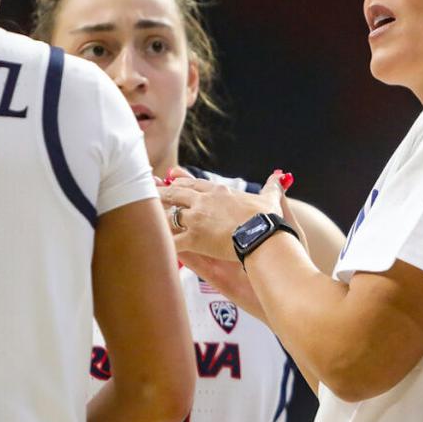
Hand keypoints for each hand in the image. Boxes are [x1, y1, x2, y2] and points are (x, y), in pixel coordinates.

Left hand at [161, 169, 287, 261]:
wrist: (263, 235)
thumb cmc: (267, 218)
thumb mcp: (269, 199)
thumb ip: (272, 188)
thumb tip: (280, 176)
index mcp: (220, 192)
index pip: (196, 183)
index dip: (182, 181)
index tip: (172, 178)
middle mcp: (204, 201)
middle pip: (176, 193)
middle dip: (162, 192)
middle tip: (150, 191)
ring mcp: (197, 219)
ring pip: (169, 213)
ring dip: (157, 215)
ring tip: (143, 215)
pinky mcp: (195, 237)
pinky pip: (172, 241)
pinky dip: (162, 244)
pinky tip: (152, 245)